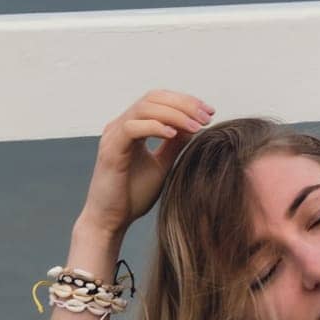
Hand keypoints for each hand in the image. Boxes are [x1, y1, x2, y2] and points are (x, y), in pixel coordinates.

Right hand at [81, 89, 215, 234]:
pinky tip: (174, 135)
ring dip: (174, 114)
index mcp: (131, 127)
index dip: (185, 102)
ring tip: (196, 126)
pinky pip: (132, 128)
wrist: (111, 221)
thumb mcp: (162, 166)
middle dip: (184, 104)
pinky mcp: (110, 151)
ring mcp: (113, 136)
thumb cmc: (133, 196)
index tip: (210, 113)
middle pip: (153, 98)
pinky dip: (155, 127)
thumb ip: (174, 145)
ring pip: (144, 108)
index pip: (159, 100)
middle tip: (207, 117)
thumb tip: (194, 126)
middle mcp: (120, 126)